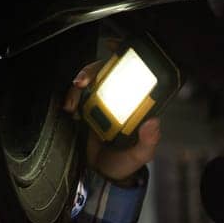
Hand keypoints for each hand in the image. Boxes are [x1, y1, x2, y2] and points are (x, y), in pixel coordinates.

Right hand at [66, 51, 161, 183]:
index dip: (126, 57)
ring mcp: (99, 103)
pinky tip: (69, 107)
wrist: (101, 176)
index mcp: (135, 106)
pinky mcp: (83, 111)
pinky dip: (71, 96)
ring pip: (89, 81)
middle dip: (94, 70)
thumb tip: (154, 123)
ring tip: (75, 96)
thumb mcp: (140, 154)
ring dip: (80, 83)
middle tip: (84, 81)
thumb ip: (148, 141)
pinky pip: (75, 96)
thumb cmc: (125, 162)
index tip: (115, 45)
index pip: (134, 75)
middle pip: (106, 73)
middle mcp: (118, 100)